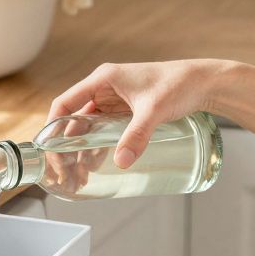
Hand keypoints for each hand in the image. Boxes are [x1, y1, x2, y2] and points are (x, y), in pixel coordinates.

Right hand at [48, 60, 228, 167]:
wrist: (204, 83)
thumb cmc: (179, 85)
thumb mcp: (154, 110)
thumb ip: (137, 135)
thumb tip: (121, 161)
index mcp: (103, 79)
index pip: (65, 103)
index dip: (52, 128)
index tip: (50, 152)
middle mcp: (104, 88)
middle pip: (73, 120)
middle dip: (66, 148)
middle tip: (66, 174)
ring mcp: (114, 100)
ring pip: (87, 128)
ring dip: (80, 150)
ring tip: (80, 176)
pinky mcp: (126, 111)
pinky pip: (103, 131)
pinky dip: (96, 147)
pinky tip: (95, 165)